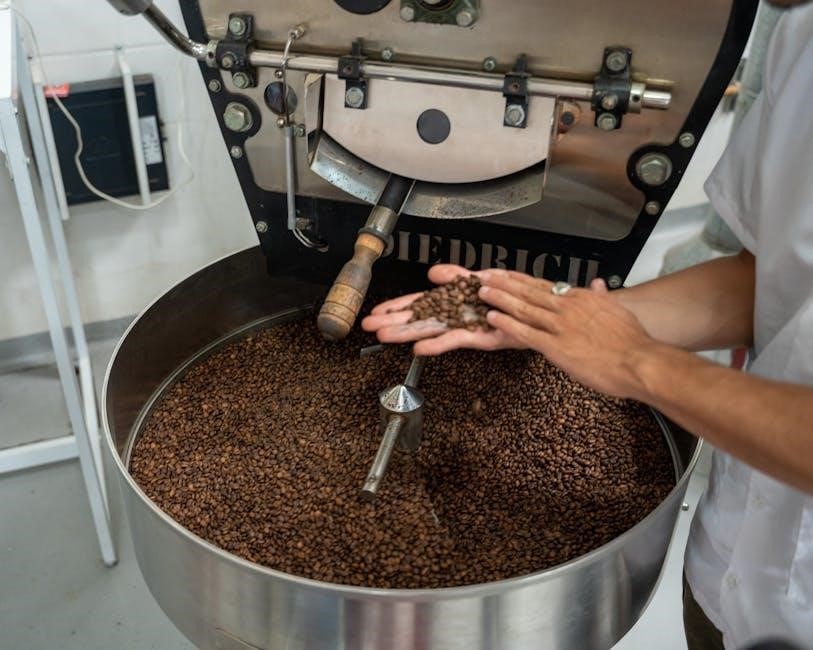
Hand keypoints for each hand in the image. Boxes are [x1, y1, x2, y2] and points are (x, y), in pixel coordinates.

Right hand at [361, 265, 522, 354]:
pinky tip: (419, 349)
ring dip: (407, 334)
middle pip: (418, 319)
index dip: (397, 307)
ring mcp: (465, 327)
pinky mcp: (481, 337)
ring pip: (431, 330)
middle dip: (393, 322)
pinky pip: (456, 340)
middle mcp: (455, 316)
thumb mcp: (481, 278)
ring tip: (384, 336)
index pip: (419, 303)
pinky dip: (438, 344)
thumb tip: (432, 272)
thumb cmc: (512, 294)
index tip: (377, 312)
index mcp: (453, 301)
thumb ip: (456, 276)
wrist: (538, 308)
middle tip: (369, 326)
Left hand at [479, 271, 658, 398]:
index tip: (506, 274)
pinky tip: (493, 318)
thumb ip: (603, 297)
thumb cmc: (632, 341)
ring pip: (523, 308)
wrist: (639, 361)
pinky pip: (526, 333)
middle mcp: (567, 308)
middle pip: (529, 292)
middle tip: (485, 277)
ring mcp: (560, 327)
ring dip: (500, 299)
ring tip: (482, 292)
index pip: (544, 285)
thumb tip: (598, 284)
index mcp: (581, 299)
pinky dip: (507, 324)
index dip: (522, 279)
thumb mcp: (618, 312)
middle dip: (504, 284)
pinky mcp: (556, 347)